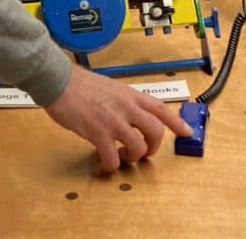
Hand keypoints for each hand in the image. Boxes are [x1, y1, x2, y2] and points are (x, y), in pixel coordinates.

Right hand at [44, 65, 191, 172]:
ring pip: (138, 147)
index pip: (160, 108)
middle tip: (143, 152)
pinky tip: (103, 163)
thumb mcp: (109, 87)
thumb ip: (122, 102)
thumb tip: (129, 116)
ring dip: (132, 158)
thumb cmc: (79, 83)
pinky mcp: (97, 132)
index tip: (187, 132)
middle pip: (156, 131)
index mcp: (129, 94)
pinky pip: (112, 158)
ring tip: (121, 157)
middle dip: (153, 147)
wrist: (58, 80)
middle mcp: (126, 106)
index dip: (176, 122)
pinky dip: (110, 166)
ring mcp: (113, 119)